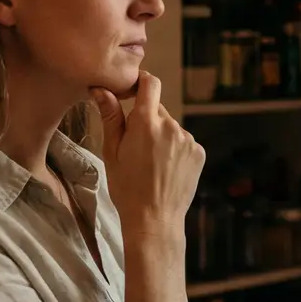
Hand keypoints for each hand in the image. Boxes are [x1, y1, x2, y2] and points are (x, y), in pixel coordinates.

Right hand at [91, 73, 203, 235]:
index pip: (150, 83)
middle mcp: (171, 126)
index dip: (142, 82)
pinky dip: (175, 149)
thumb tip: (101, 89)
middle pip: (158, 110)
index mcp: (146, 123)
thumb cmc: (127, 188)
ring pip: (171, 127)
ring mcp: (188, 140)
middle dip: (147, 120)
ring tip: (152, 163)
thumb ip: (110, 116)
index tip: (133, 90)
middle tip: (136, 146)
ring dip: (162, 136)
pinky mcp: (199, 152)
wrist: (154, 220)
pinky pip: (184, 142)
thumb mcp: (111, 152)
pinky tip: (166, 169)